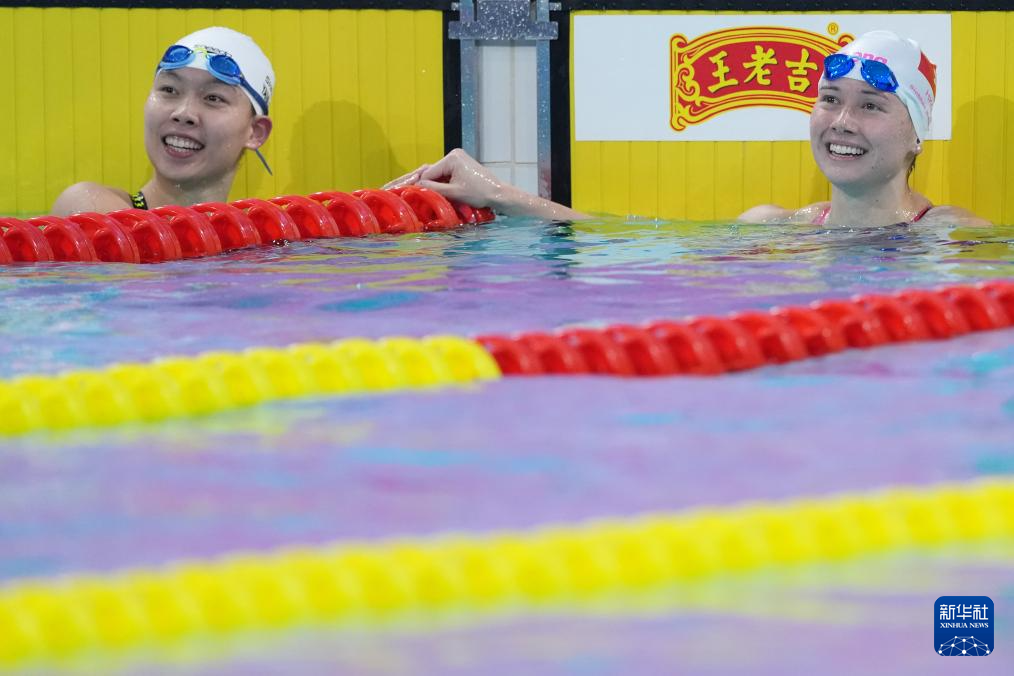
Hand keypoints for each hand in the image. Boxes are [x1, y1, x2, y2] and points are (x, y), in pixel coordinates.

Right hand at [384, 148, 506, 208]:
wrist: (498, 194)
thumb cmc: (479, 193)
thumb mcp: (454, 193)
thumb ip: (434, 189)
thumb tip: (416, 186)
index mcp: (451, 158)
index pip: (428, 173)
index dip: (415, 185)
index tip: (397, 192)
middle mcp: (452, 156)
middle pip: (426, 171)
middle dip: (408, 181)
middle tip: (386, 186)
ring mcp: (455, 161)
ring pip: (432, 175)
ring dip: (418, 183)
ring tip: (394, 188)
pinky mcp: (457, 169)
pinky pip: (440, 177)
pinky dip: (430, 184)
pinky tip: (413, 190)